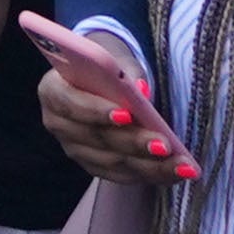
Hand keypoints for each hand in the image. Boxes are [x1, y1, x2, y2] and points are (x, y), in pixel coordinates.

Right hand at [19, 19, 191, 186]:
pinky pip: (121, 175)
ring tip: (180, 164)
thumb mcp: (115, 58)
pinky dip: (150, 174)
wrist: (101, 78)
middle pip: (97, 138)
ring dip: (149, 166)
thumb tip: (141, 91)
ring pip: (112, 162)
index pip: (71, 103)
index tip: (127, 115)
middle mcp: (58, 124)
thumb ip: (126, 71)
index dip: (97, 111)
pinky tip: (175, 173)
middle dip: (134, 143)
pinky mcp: (93, 166)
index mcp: (53, 90)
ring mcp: (74, 149)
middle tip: (165, 145)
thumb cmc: (107, 66)